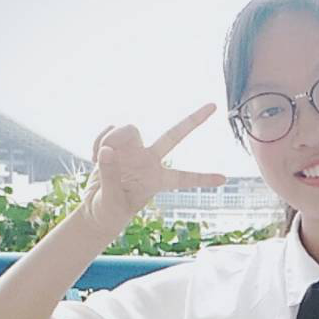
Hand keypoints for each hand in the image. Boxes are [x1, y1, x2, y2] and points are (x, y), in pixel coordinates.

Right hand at [82, 103, 226, 233]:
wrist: (94, 209)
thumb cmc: (108, 212)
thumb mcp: (110, 202)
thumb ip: (109, 176)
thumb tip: (107, 150)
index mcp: (156, 180)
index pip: (184, 178)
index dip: (203, 178)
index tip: (224, 179)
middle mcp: (149, 161)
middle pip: (174, 135)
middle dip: (193, 120)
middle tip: (214, 106)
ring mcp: (133, 151)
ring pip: (129, 129)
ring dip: (110, 138)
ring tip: (100, 157)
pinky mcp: (115, 145)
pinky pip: (108, 131)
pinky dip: (98, 141)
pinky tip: (95, 157)